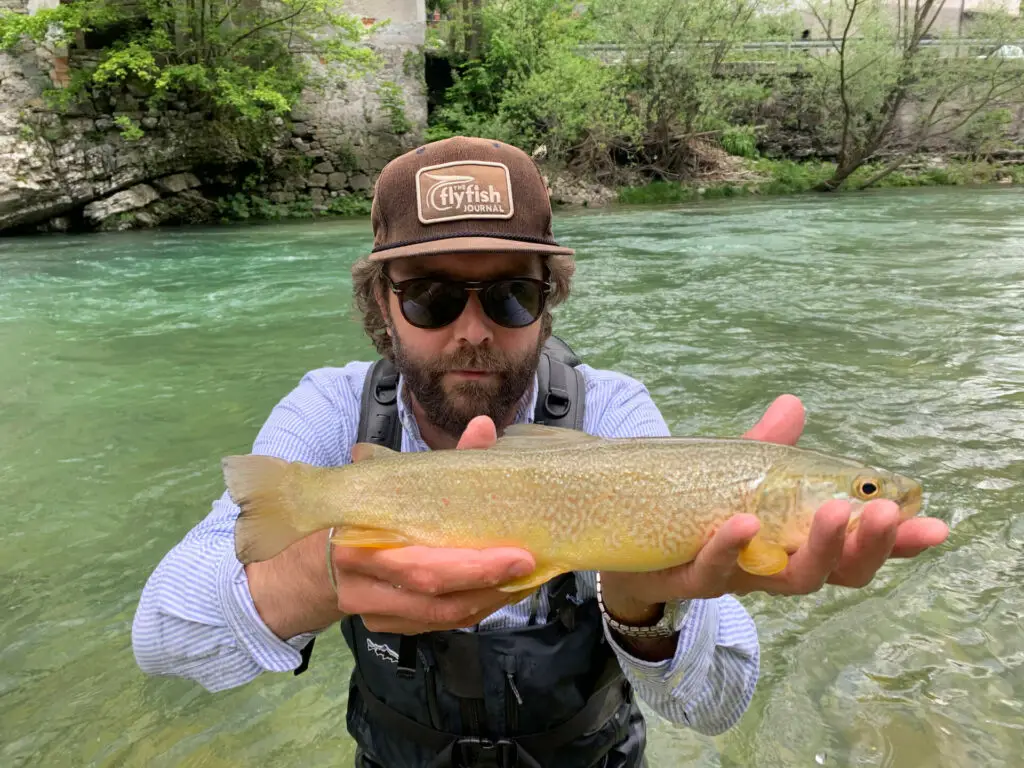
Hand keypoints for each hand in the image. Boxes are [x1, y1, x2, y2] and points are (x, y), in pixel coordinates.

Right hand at [331, 416, 535, 634]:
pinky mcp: (384, 625)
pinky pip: (434, 625)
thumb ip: (443, 461)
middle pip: (433, 595)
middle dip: (487, 584)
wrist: (309, 558)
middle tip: (527, 566)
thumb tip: (483, 428)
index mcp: (359, 541)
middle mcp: (361, 583)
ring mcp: (371, 610)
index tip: (518, 554)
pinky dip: (469, 610)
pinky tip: (495, 593)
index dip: (473, 566)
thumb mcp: (393, 482)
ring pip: (438, 617)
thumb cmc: (360, 513)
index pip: (423, 564)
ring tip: (520, 581)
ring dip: (485, 601)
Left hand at [600, 394, 949, 614]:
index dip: (895, 541)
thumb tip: (793, 404)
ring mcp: (736, 576)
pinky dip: (728, 548)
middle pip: (836, 571)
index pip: (855, 545)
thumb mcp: (733, 472)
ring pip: (788, 579)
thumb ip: (766, 446)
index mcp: (794, 538)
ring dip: (815, 547)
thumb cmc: (695, 508)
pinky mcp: (688, 579)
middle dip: (866, 545)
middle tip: (886, 513)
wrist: (626, 546)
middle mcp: (774, 564)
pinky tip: (742, 523)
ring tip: (832, 513)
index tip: (934, 525)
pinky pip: (712, 573)